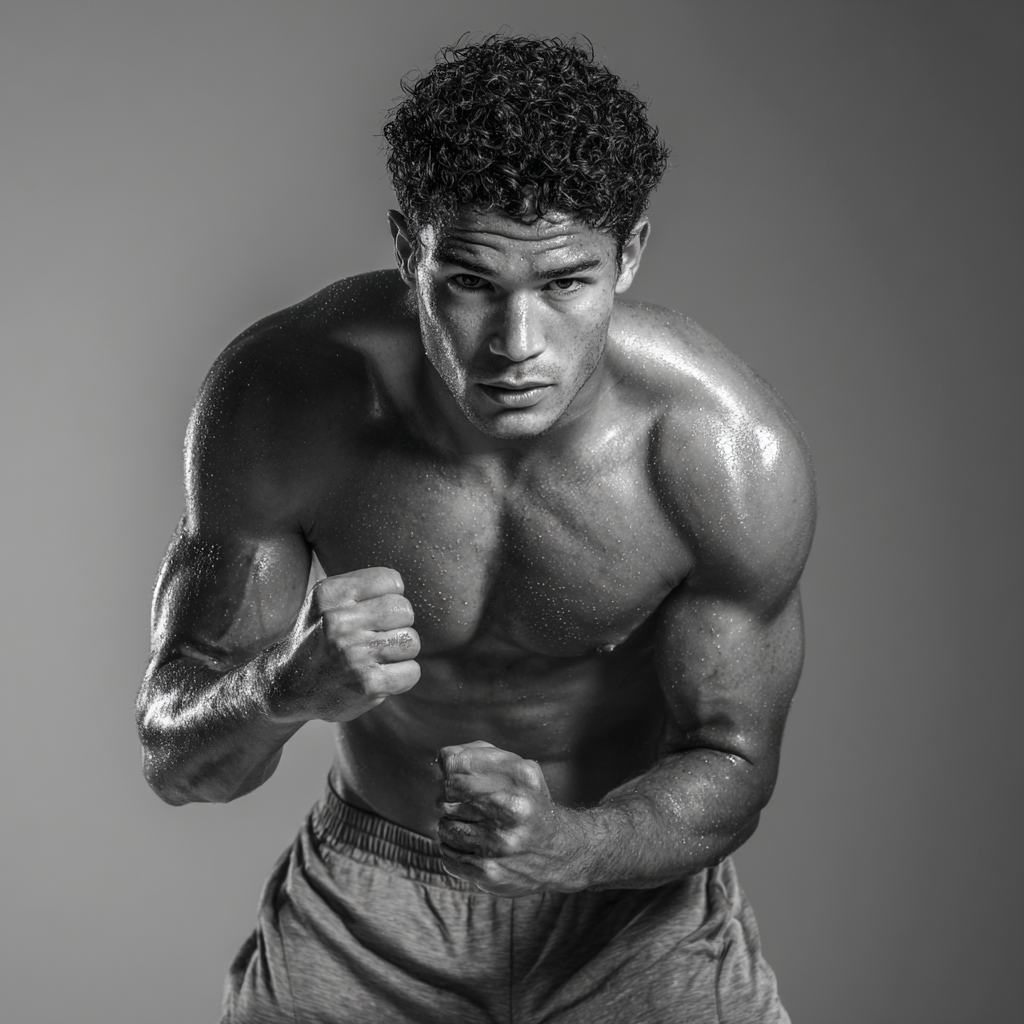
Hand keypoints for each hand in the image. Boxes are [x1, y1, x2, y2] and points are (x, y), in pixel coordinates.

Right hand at [265, 566, 419, 723]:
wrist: (289, 686)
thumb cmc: (320, 636)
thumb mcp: (326, 600)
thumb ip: (362, 585)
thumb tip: (400, 585)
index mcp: (330, 595)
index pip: (391, 580)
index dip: (389, 596)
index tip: (372, 611)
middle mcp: (339, 623)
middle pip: (404, 609)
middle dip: (398, 623)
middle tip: (378, 635)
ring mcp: (353, 656)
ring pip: (411, 641)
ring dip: (400, 651)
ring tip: (376, 656)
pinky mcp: (367, 685)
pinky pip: (412, 671)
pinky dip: (403, 675)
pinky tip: (381, 675)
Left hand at [437, 741, 588, 895]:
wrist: (563, 853)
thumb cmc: (533, 806)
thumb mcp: (522, 772)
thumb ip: (484, 756)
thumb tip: (443, 756)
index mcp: (515, 793)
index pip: (456, 779)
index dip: (452, 781)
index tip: (458, 786)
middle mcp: (507, 822)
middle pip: (447, 805)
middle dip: (451, 804)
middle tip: (463, 808)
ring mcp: (496, 851)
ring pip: (445, 830)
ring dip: (451, 827)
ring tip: (469, 827)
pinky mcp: (488, 875)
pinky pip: (448, 858)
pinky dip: (452, 851)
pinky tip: (470, 847)